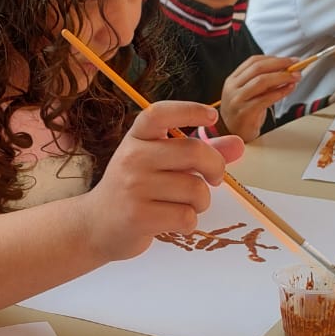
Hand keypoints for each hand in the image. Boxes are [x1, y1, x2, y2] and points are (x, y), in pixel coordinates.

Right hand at [84, 101, 243, 260]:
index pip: (160, 113)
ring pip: (195, 190)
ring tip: (185, 206)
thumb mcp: (159, 164)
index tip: (211, 117)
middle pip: (194, 152)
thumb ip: (200, 153)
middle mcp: (132, 157)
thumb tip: (239, 144)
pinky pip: (186, 217)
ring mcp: (133, 187)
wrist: (95, 225)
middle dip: (216, 168)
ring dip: (201, 203)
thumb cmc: (134, 190)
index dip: (189, 110)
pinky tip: (173, 222)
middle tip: (215, 179)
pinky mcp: (138, 216)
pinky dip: (189, 223)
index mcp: (136, 138)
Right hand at [218, 56, 298, 142]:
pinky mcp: (245, 111)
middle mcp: (232, 87)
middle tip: (296, 66)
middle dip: (280, 64)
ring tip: (295, 77)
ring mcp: (237, 99)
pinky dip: (280, 92)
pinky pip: (266, 98)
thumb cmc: (244, 113)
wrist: (233, 134)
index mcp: (233, 79)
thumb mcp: (250, 93)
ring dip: (282, 76)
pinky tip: (289, 89)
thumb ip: (264, 81)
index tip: (289, 60)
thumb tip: (286, 70)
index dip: (274, 58)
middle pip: (258, 68)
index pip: (253, 61)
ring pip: (261, 80)